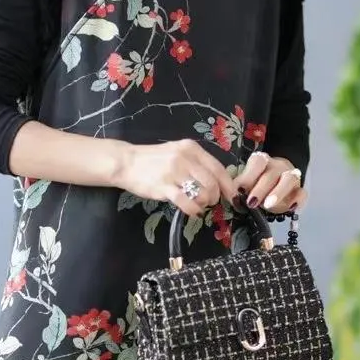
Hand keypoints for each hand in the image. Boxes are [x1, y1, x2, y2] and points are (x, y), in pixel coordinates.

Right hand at [114, 139, 238, 218]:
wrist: (126, 162)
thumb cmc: (153, 160)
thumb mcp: (177, 153)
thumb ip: (196, 164)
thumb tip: (217, 182)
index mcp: (192, 148)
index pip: (218, 168)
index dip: (228, 185)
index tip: (232, 196)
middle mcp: (185, 158)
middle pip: (213, 183)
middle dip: (214, 197)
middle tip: (208, 202)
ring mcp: (174, 172)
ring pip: (202, 193)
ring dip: (203, 204)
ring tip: (197, 205)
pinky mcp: (164, 187)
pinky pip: (187, 202)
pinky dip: (193, 210)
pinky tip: (191, 211)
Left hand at [234, 151, 306, 212]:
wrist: (275, 185)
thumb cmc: (256, 185)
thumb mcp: (246, 185)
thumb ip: (240, 189)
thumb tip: (234, 197)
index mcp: (262, 162)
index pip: (258, 162)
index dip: (248, 176)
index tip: (240, 190)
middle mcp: (277, 166)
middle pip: (271, 174)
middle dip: (260, 189)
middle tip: (251, 203)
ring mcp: (291, 176)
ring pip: (289, 179)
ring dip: (278, 193)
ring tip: (268, 206)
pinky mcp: (299, 190)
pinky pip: (302, 193)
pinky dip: (297, 200)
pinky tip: (290, 209)